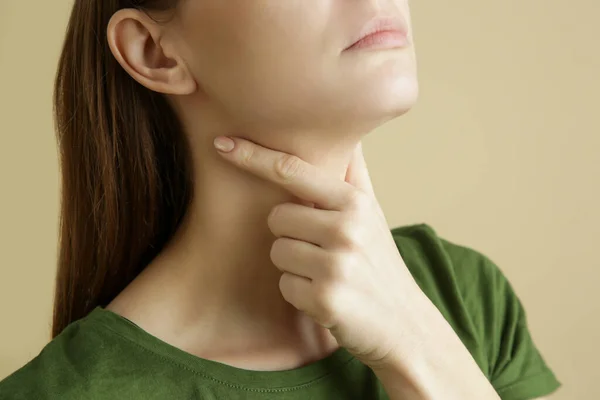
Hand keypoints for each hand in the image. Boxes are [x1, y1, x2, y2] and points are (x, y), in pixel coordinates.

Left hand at [213, 136, 434, 368]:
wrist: (403, 323)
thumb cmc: (378, 262)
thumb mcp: (373, 214)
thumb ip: (353, 174)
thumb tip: (344, 135)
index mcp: (355, 202)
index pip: (292, 171)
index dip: (253, 156)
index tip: (221, 144)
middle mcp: (347, 229)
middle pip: (276, 217)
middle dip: (290, 235)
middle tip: (321, 251)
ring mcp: (337, 265)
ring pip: (277, 252)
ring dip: (294, 267)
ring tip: (326, 274)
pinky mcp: (325, 299)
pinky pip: (284, 285)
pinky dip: (299, 294)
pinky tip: (325, 297)